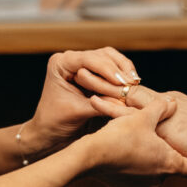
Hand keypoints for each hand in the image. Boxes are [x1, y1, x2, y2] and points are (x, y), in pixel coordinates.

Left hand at [23, 48, 139, 158]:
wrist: (51, 132)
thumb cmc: (57, 123)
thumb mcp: (79, 112)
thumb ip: (100, 103)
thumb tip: (123, 99)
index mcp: (60, 64)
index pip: (87, 59)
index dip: (106, 69)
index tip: (122, 82)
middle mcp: (70, 59)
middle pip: (101, 55)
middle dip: (118, 69)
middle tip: (133, 83)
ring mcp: (81, 64)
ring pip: (109, 58)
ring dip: (123, 70)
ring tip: (135, 83)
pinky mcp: (92, 71)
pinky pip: (111, 67)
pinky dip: (122, 74)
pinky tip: (132, 83)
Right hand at [83, 95, 186, 186]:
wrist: (92, 155)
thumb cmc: (121, 135)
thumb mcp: (143, 116)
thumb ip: (161, 109)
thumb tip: (173, 102)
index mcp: (169, 164)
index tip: (186, 148)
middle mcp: (158, 180)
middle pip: (170, 168)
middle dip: (164, 154)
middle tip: (155, 138)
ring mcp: (141, 186)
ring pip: (151, 173)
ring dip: (147, 160)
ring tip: (137, 144)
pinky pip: (134, 177)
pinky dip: (132, 167)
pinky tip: (123, 152)